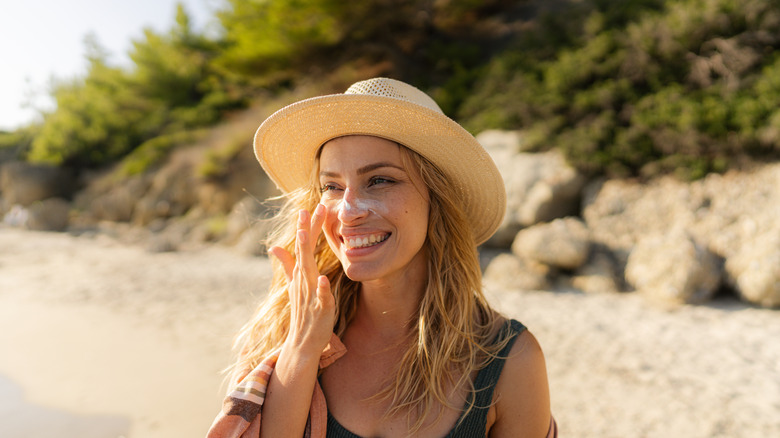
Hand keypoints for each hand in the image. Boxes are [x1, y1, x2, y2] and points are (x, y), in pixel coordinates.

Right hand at [268, 203, 334, 355]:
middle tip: (306, 210)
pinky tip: (324, 279)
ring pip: (308, 271)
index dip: (306, 227)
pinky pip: (320, 297)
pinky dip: (321, 289)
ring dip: (306, 254)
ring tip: (306, 236)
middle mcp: (303, 281)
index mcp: (301, 274)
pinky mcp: (320, 308)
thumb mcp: (294, 285)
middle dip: (305, 231)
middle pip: (304, 252)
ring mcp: (310, 294)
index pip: (303, 246)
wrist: (302, 342)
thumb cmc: (302, 312)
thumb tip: (275, 247)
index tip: (308, 206)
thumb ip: (287, 265)